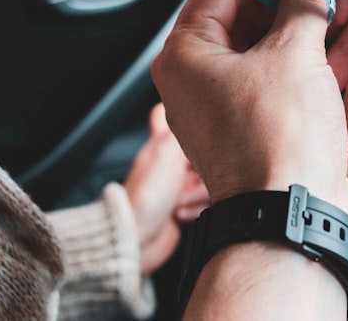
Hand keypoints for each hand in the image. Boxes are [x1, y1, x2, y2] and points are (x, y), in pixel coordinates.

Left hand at [123, 103, 207, 275]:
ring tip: (180, 200)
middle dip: (205, 166)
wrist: (137, 239)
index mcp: (161, 143)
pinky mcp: (186, 206)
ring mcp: (178, 185)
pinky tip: (182, 213)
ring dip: (198, 193)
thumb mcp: (166, 151)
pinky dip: (197, 208)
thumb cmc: (143, 198)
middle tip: (188, 176)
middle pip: (206, 151)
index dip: (186, 112)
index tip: (201, 115)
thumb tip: (201, 108)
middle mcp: (170, 162)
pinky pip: (206, 201)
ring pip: (210, 177)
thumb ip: (186, 129)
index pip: (172, 115)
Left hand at [152, 0, 347, 222]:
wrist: (297, 217)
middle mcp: (197, 80)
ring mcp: (226, 106)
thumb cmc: (278, 144)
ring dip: (304, 22)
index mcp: (185, 55)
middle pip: (244, 15)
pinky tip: (345, 31)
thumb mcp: (295, 51)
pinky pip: (279, 78)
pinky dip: (308, 55)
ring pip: (267, 47)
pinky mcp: (256, 127)